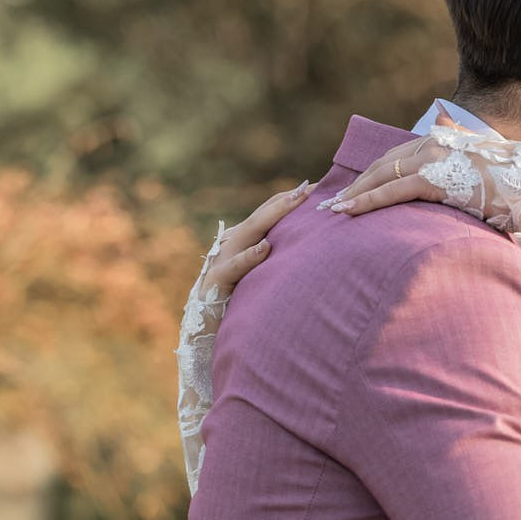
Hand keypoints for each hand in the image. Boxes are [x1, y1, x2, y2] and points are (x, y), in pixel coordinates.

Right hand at [193, 180, 311, 303]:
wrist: (205, 332)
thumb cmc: (240, 305)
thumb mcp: (261, 277)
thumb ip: (278, 261)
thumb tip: (309, 249)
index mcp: (243, 242)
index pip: (268, 214)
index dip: (289, 200)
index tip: (315, 188)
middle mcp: (232, 245)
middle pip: (261, 217)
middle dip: (286, 200)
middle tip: (310, 187)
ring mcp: (222, 260)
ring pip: (249, 232)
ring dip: (273, 215)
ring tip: (295, 201)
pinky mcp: (216, 281)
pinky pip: (234, 267)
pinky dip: (250, 256)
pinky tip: (265, 247)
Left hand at [323, 124, 520, 234]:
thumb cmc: (520, 192)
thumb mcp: (488, 172)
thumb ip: (464, 164)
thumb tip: (449, 156)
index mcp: (448, 140)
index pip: (401, 155)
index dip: (375, 172)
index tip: (355, 188)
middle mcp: (438, 142)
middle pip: (386, 162)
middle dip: (357, 182)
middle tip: (331, 200)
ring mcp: (436, 158)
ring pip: (383, 174)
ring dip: (356, 193)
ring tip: (334, 210)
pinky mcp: (436, 178)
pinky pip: (393, 190)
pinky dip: (368, 201)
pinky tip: (350, 211)